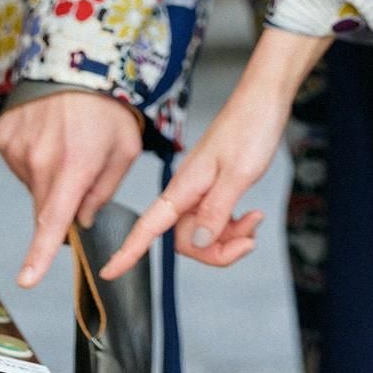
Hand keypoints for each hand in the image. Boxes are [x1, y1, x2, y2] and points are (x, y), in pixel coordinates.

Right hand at [0, 91, 143, 287]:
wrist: (77, 61)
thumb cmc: (108, 107)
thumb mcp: (124, 150)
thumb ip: (104, 191)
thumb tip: (82, 220)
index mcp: (75, 166)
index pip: (53, 221)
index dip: (40, 254)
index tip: (27, 279)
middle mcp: (41, 159)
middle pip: (45, 205)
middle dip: (62, 199)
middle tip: (81, 165)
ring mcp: (18, 147)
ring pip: (32, 184)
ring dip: (48, 174)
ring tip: (66, 141)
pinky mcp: (4, 136)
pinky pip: (18, 162)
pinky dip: (33, 156)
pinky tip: (48, 134)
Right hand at [101, 27, 330, 280]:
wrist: (264, 99)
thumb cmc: (250, 128)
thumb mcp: (238, 174)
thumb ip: (215, 212)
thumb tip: (194, 244)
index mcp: (184, 187)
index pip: (147, 227)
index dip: (128, 252)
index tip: (108, 273)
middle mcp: (187, 191)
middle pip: (187, 241)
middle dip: (217, 250)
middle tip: (248, 240)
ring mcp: (200, 189)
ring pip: (204, 233)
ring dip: (230, 237)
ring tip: (254, 220)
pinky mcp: (215, 186)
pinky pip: (217, 220)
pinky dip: (235, 226)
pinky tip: (251, 215)